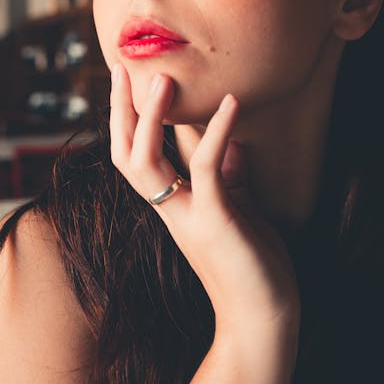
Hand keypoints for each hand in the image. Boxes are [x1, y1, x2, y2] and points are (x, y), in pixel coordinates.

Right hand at [109, 63, 300, 339]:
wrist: (262, 315)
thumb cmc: (251, 264)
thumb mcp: (236, 210)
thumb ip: (228, 177)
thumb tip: (232, 144)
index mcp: (171, 205)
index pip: (134, 156)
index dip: (126, 120)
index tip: (126, 82)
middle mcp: (169, 208)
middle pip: (126, 154)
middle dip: (121, 112)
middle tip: (121, 68)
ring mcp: (187, 214)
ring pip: (147, 161)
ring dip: (151, 117)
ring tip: (161, 78)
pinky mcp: (215, 219)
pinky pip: (206, 168)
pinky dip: (217, 131)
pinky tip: (231, 102)